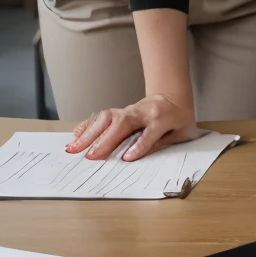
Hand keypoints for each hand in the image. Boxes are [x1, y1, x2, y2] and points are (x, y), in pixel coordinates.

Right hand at [65, 93, 201, 161]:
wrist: (173, 98)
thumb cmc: (178, 120)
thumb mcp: (181, 133)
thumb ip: (162, 144)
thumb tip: (140, 158)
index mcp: (161, 119)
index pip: (149, 133)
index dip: (139, 145)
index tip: (126, 158)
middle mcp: (142, 112)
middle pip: (122, 124)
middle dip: (104, 140)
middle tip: (90, 157)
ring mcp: (128, 109)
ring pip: (107, 118)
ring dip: (89, 133)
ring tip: (74, 148)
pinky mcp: (119, 111)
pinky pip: (101, 116)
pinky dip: (87, 125)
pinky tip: (75, 136)